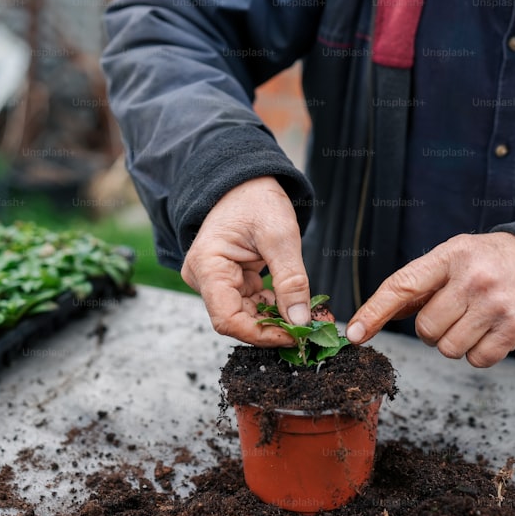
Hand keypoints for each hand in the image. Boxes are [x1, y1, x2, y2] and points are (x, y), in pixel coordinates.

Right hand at [180, 176, 310, 345]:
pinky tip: (296, 307)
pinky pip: (251, 304)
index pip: (228, 319)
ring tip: (308, 318)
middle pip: (237, 320)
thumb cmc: (256, 199)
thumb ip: (291, 280)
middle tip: (309, 329)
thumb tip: (300, 320)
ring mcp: (217, 280)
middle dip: (273, 328)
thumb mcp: (280, 236)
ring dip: (276, 320)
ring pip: (246, 315)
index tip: (294, 335)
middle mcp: (205, 278)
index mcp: (207, 266)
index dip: (261, 334)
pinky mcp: (231, 280)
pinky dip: (274, 308)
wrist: (246, 180)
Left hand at [345, 233, 514, 366]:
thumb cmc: (488, 261)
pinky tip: (490, 330)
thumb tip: (371, 320)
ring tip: (473, 319)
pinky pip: (477, 360)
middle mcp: (473, 279)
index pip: (402, 286)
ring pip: (448, 349)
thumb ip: (416, 286)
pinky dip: (478, 353)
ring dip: (454, 342)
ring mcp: (496, 305)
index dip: (374, 312)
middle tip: (452, 312)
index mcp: (450, 255)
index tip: (354, 334)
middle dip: (432, 328)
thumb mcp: (451, 257)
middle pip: (425, 329)